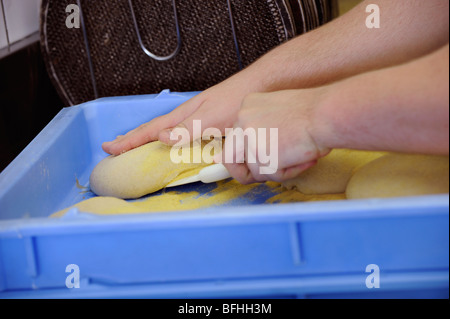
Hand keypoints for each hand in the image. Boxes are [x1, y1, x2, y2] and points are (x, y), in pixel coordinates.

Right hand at [102, 74, 258, 154]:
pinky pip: (179, 134)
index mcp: (182, 116)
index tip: (109, 148)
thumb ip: (186, 128)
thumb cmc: (234, 101)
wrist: (257, 88)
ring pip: (165, 132)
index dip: (129, 141)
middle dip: (132, 139)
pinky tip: (172, 142)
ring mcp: (196, 119)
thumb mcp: (209, 117)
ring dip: (148, 139)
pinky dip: (168, 139)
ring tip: (135, 145)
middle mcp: (186, 118)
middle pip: (153, 129)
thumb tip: (161, 138)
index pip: (150, 131)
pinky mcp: (207, 123)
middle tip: (115, 147)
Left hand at [217, 89, 331, 183]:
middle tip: (272, 169)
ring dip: (277, 170)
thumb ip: (265, 129)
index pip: (236, 137)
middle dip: (248, 169)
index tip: (260, 157)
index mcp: (248, 105)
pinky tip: (302, 158)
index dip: (248, 152)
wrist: (326, 114)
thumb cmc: (316, 113)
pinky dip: (289, 172)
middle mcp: (242, 119)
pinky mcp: (259, 155)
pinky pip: (271, 175)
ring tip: (298, 156)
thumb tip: (256, 154)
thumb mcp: (282, 113)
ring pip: (254, 170)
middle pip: (230, 156)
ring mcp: (248, 137)